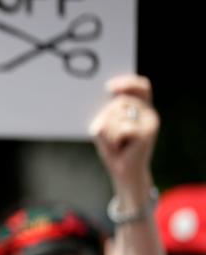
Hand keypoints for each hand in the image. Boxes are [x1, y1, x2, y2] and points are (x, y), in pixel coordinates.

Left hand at [89, 74, 157, 207]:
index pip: (141, 86)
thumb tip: (107, 98)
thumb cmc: (113, 148)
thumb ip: (109, 111)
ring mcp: (149, 123)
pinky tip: (119, 148)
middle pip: (120, 101)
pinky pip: (119, 128)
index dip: (127, 82)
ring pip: (116, 116)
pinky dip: (112, 139)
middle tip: (111, 136)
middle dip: (106, 117)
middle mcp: (149, 113)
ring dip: (107, 132)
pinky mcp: (146, 134)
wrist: (124, 173)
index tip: (108, 87)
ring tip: (115, 143)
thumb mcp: (108, 126)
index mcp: (142, 108)